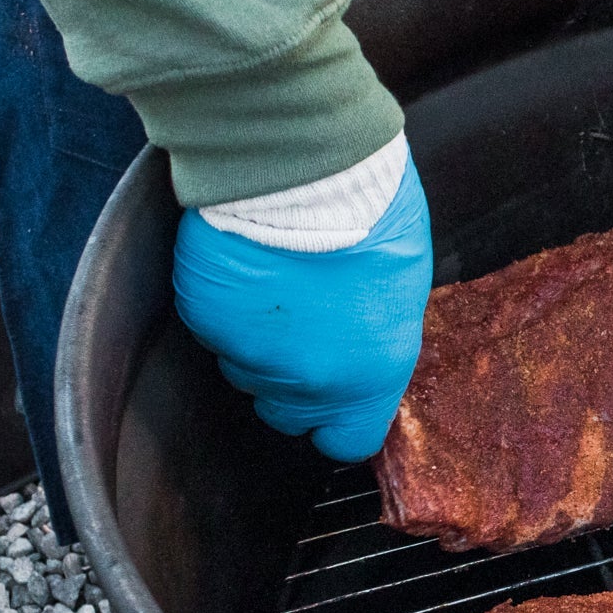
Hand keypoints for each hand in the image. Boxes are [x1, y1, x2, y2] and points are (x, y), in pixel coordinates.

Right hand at [173, 152, 432, 460]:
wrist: (308, 171)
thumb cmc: (371, 216)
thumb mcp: (403, 288)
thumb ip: (378, 339)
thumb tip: (362, 351)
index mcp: (368, 376)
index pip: (347, 441)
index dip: (338, 425)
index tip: (335, 409)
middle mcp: (308, 379)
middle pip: (287, 412)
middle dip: (293, 384)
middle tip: (303, 333)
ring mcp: (251, 354)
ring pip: (246, 370)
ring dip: (259, 345)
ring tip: (278, 291)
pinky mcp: (209, 320)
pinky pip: (214, 332)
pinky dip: (227, 311)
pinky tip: (249, 272)